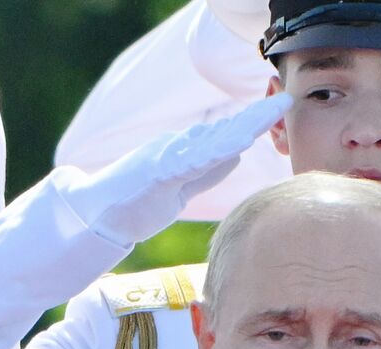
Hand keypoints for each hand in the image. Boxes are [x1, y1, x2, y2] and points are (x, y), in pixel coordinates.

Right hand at [62, 92, 292, 247]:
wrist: (96, 215)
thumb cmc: (137, 202)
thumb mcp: (181, 187)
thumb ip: (207, 172)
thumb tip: (237, 154)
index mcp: (186, 154)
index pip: (227, 137)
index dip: (254, 123)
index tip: (281, 108)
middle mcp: (178, 150)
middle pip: (224, 133)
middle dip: (255, 118)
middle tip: (284, 100)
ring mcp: (166, 160)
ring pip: (210, 143)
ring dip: (239, 129)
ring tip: (265, 117)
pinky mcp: (155, 175)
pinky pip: (188, 164)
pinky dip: (211, 154)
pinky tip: (233, 147)